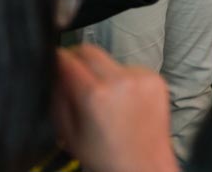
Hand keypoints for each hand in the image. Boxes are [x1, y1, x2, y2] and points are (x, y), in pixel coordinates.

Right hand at [52, 45, 179, 171]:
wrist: (144, 165)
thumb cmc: (103, 155)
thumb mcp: (68, 132)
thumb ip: (58, 98)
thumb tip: (55, 71)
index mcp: (94, 94)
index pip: (69, 59)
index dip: (58, 58)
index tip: (55, 60)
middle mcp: (120, 79)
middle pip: (91, 51)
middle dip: (78, 58)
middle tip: (74, 72)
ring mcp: (142, 77)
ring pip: (111, 61)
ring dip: (102, 71)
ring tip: (104, 96)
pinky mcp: (157, 78)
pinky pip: (131, 69)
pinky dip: (123, 79)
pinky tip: (124, 100)